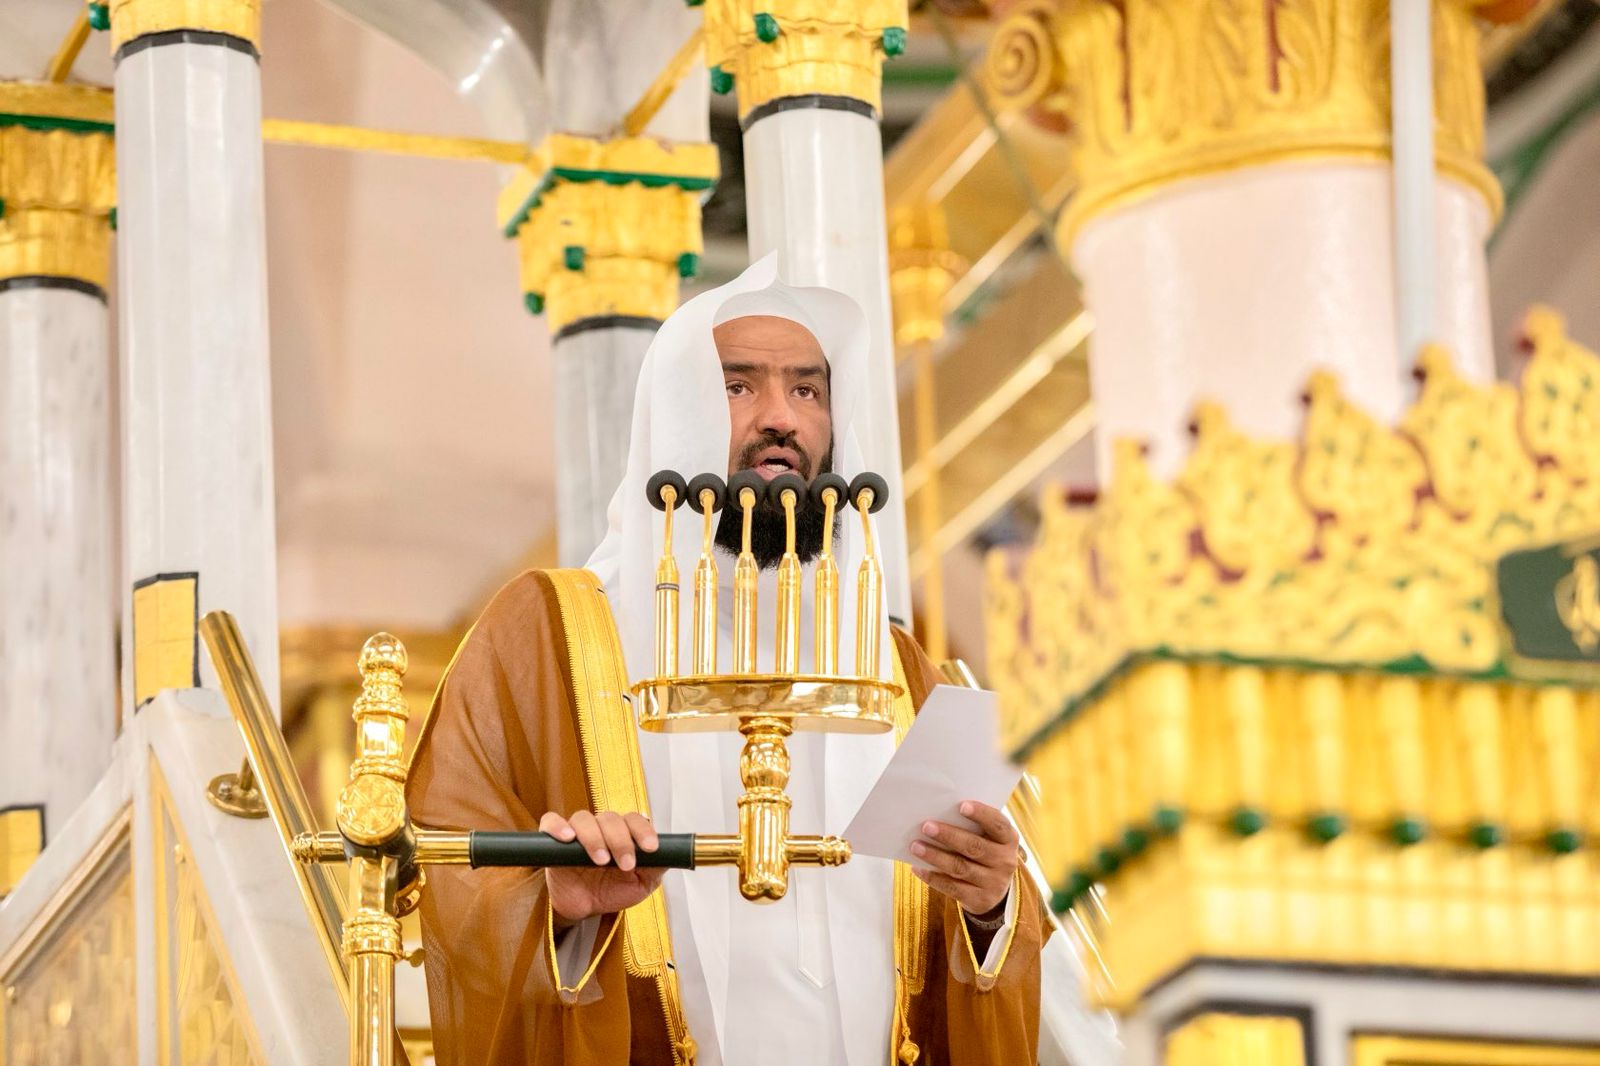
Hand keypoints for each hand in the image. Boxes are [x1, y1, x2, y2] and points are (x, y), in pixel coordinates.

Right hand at [540, 811, 664, 924]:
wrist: (584, 910)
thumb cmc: (612, 891)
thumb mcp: (641, 884)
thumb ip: (657, 867)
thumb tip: (673, 855)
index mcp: (623, 833)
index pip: (634, 819)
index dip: (643, 830)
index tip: (651, 848)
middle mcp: (600, 828)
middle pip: (610, 818)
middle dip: (621, 840)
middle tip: (625, 864)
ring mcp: (576, 834)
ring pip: (584, 819)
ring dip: (595, 837)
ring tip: (600, 860)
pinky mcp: (552, 843)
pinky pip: (551, 822)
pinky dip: (557, 826)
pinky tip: (568, 838)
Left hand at [909, 801, 1018, 916]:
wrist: (996, 891)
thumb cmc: (985, 852)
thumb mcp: (989, 839)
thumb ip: (973, 827)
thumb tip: (938, 814)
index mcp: (1008, 839)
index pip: (998, 824)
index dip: (981, 814)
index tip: (962, 806)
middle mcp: (1004, 861)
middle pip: (974, 847)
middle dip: (949, 835)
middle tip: (926, 826)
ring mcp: (994, 883)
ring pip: (960, 867)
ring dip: (935, 856)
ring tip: (916, 846)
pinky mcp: (980, 900)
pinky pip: (952, 888)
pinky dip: (933, 877)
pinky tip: (918, 867)